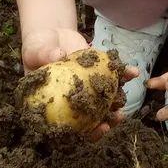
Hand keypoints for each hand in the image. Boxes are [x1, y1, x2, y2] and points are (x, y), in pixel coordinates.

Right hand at [22, 27, 140, 140]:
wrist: (51, 34)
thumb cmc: (37, 49)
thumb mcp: (35, 53)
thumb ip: (44, 55)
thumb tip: (57, 55)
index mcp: (56, 106)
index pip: (70, 126)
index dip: (84, 132)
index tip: (96, 128)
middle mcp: (74, 101)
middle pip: (91, 118)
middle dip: (105, 121)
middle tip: (115, 118)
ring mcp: (88, 88)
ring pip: (105, 100)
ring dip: (117, 101)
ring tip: (124, 99)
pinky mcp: (98, 73)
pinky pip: (112, 76)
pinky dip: (123, 74)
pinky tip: (133, 72)